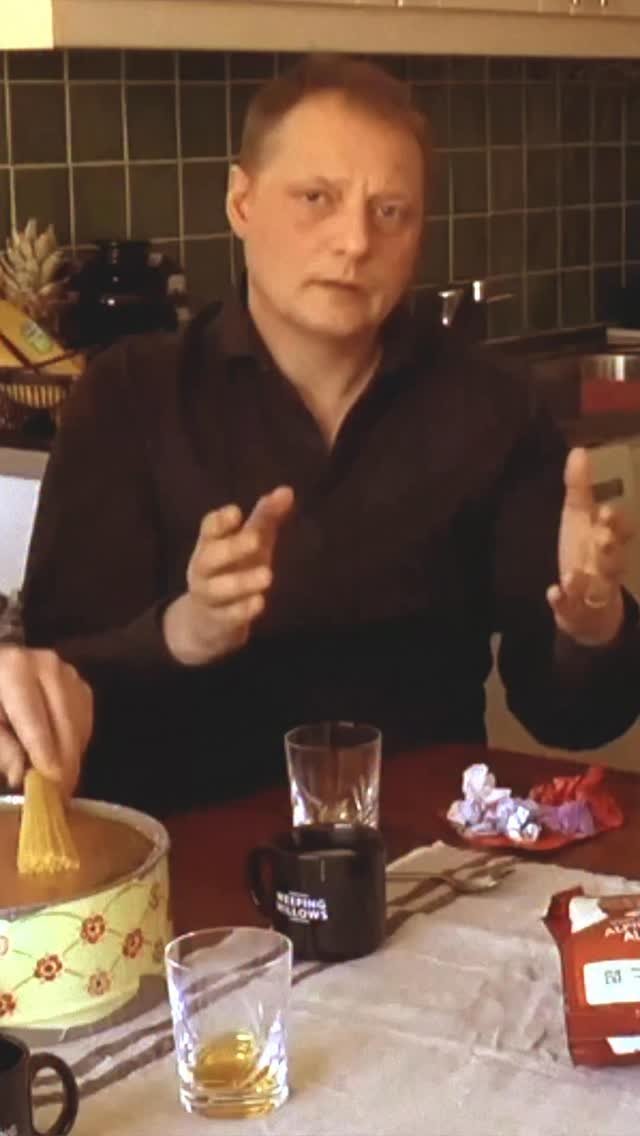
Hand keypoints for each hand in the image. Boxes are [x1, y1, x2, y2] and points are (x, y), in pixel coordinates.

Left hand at [0, 647, 93, 796]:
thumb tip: (19, 774)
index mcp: (16, 670)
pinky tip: (62, 758)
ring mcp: (68, 673)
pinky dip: (76, 743)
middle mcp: (48, 665)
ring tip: (59, 783)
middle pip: (64, 722)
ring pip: (79, 723)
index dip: (44, 754)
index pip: (36, 720)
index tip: (52, 784)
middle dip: (64, 761)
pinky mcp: (79, 684)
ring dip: (71, 755)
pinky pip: (85, 720)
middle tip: (60, 795)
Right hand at [163, 486, 294, 665]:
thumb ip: (266, 518)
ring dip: (241, 582)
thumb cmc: (232, 571)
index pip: (208, 530)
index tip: (236, 512)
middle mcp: (203, 570)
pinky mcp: (218, 622)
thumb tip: (287, 491)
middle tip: (256, 539)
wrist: (206, 623)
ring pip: (217, 590)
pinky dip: (242, 611)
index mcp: (210, 546)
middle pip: (208, 558)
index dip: (219, 522)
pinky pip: (227, 617)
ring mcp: (208, 598)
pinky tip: (260, 603)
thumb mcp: (250, 544)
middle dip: (231, 548)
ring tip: (267, 575)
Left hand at [547, 448, 632, 644]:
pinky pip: (571, 608)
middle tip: (602, 538)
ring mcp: (594, 591)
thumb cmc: (586, 553)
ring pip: (596, 587)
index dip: (616, 524)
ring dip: (584, 580)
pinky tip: (553, 592)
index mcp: (608, 542)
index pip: (620, 532)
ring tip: (572, 575)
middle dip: (609, 548)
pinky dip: (562, 601)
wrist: (586, 605)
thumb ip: (580, 488)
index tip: (606, 513)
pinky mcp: (577, 611)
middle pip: (613, 559)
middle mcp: (605, 566)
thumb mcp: (579, 519)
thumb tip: (579, 450)